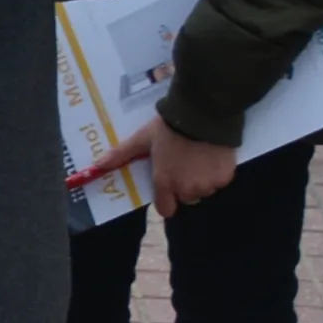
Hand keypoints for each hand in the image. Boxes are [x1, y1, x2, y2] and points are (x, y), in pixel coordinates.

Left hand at [104, 118, 241, 212]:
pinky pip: (220, 181)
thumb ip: (121, 154)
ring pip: (204, 190)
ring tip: (198, 157)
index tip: (167, 185)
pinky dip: (217, 172)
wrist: (203, 113)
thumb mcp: (143, 138)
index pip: (165, 209)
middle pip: (186, 198)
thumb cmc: (169, 127)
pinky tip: (213, 155)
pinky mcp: (225, 178)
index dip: (166, 199)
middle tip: (183, 163)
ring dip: (202, 179)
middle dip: (184, 185)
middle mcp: (186, 189)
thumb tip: (96, 165)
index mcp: (164, 182)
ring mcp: (208, 185)